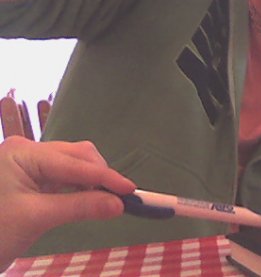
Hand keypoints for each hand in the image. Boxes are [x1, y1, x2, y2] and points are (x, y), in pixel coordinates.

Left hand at [0, 136, 134, 271]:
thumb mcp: (36, 219)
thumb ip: (80, 207)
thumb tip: (119, 205)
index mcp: (22, 152)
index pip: (74, 162)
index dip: (105, 176)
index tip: (131, 191)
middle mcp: (26, 150)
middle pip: (76, 155)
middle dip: (99, 175)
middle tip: (119, 199)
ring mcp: (28, 162)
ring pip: (73, 164)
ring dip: (91, 181)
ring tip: (106, 201)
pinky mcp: (30, 177)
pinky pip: (64, 176)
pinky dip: (80, 187)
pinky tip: (90, 199)